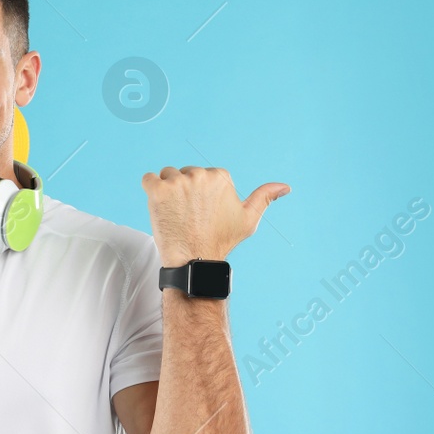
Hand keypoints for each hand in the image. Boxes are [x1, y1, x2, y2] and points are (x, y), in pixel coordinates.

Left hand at [140, 166, 289, 264]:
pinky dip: (151, 191)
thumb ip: (265, 198)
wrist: (194, 260)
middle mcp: (200, 175)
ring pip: (166, 176)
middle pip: (184, 174)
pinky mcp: (158, 190)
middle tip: (189, 217)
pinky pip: (148, 179)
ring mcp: (178, 182)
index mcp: (220, 176)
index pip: (202, 176)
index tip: (203, 213)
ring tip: (176, 214)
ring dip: (167, 192)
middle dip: (184, 192)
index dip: (200, 195)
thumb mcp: (248, 220)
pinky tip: (160, 208)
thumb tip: (286, 187)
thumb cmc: (221, 241)